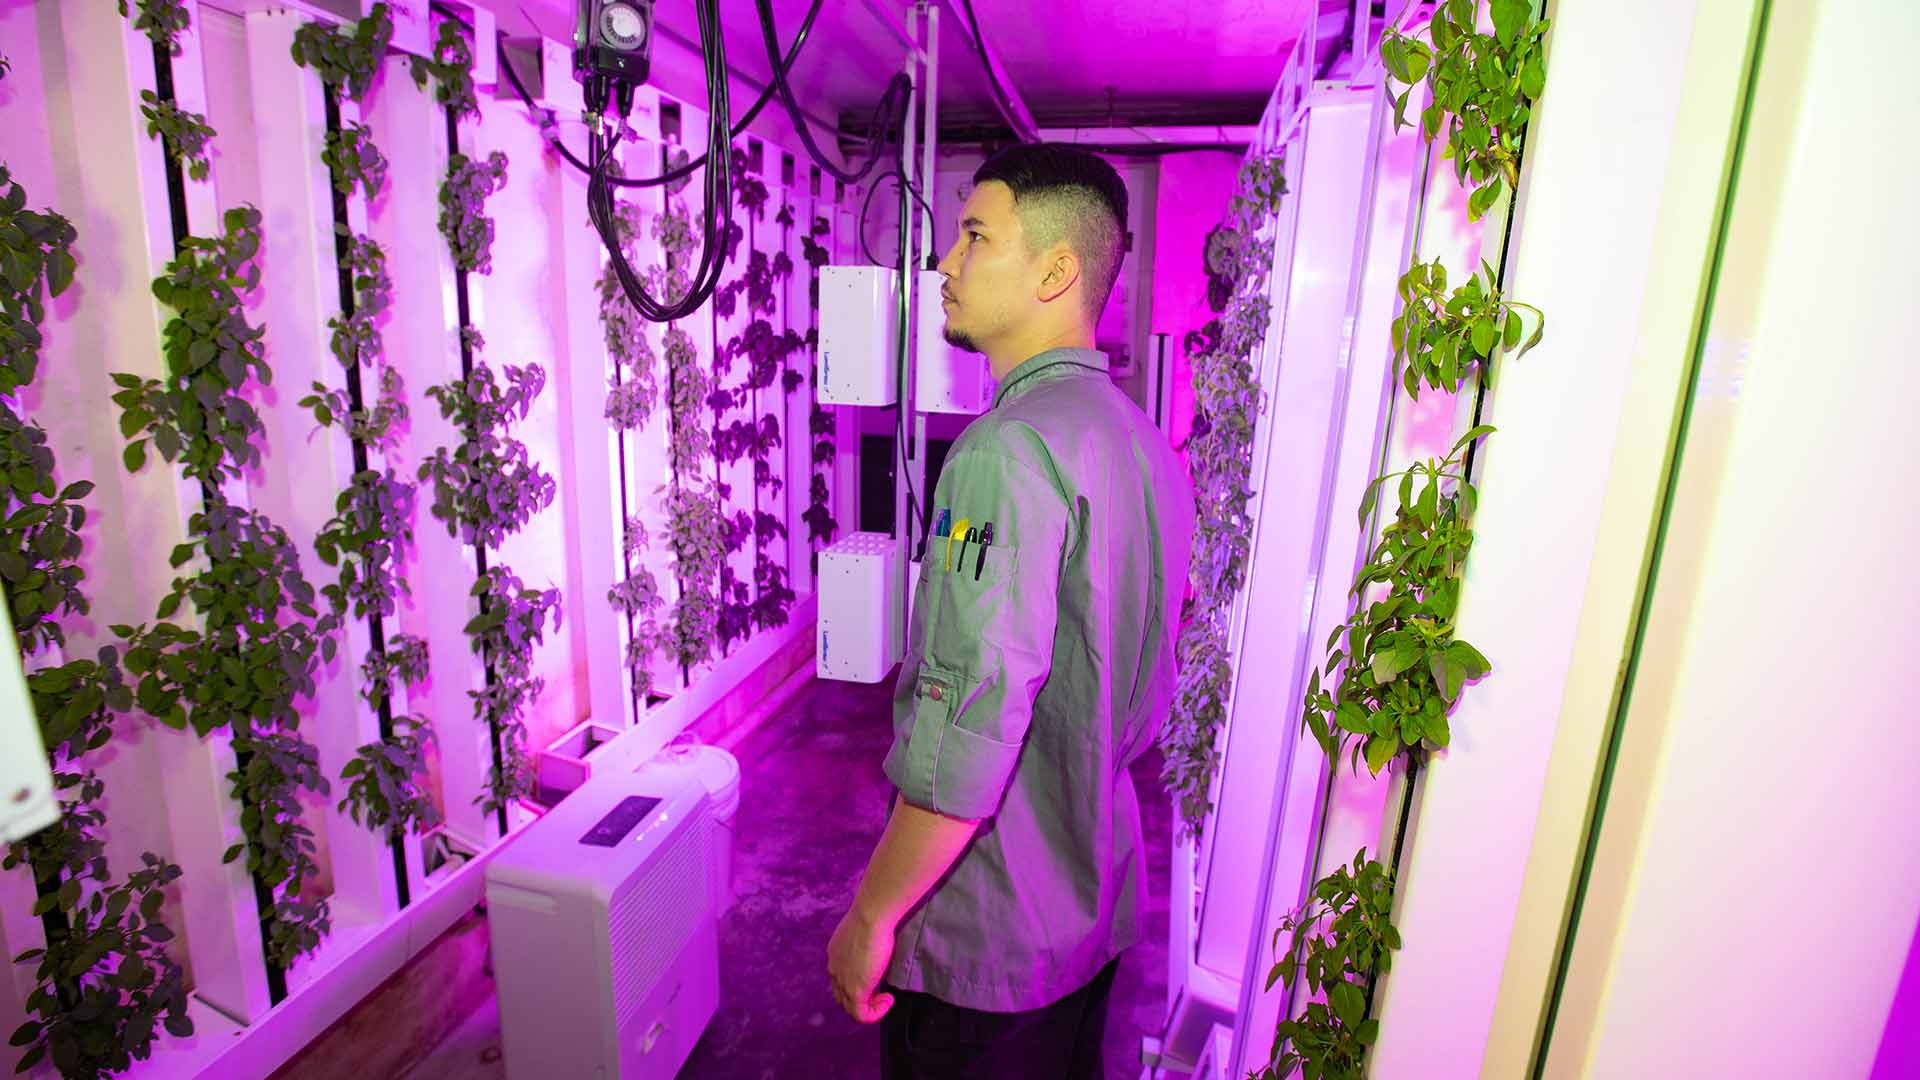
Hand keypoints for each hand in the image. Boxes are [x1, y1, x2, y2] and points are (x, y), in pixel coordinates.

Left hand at [827, 904, 895, 1023]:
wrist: (871, 916)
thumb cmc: (873, 916)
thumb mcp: (866, 931)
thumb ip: (866, 943)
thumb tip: (878, 948)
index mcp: (835, 953)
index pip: (840, 976)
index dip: (858, 981)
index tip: (877, 976)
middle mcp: (834, 968)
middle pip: (841, 994)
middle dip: (861, 996)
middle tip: (881, 991)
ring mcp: (842, 981)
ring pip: (850, 1006)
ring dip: (869, 1005)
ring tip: (886, 997)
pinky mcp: (855, 991)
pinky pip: (861, 1014)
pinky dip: (875, 1013)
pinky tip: (888, 1001)